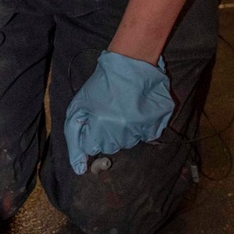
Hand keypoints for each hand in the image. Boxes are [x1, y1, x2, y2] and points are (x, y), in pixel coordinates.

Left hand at [64, 50, 174, 174]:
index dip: (92, 133)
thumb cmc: (102, 84)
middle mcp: (123, 131)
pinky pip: (147, 137)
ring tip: (124, 109)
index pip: (92, 148)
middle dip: (107, 134)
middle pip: (111, 147)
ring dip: (124, 131)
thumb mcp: (78, 107)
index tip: (96, 119)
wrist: (132, 63)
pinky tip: (137, 111)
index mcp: (101, 126)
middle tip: (110, 112)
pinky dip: (142, 127)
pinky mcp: (158, 123)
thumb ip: (74, 140)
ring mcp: (142, 128)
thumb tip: (79, 170)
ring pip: (128, 143)